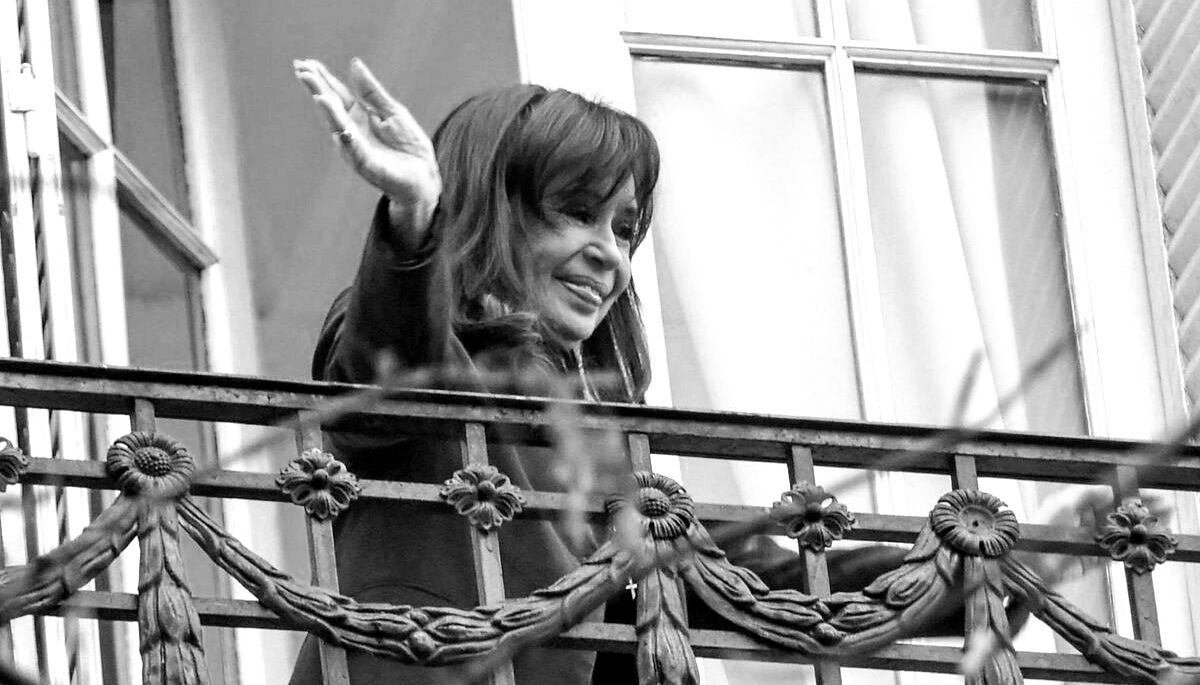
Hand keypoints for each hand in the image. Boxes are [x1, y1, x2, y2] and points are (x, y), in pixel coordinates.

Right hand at [294, 57, 440, 249]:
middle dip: (316, 89)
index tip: (305, 63)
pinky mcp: (366, 164)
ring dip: (327, 111)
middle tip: (301, 70)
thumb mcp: (392, 111)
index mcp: (358, 116)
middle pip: (331, 106)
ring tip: (318, 93)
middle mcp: (351, 131)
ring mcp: (356, 148)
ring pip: (338, 126)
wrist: (424, 177)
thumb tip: (354, 63)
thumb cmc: (408, 146)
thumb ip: (372, 91)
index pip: (336, 94)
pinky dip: (346, 138)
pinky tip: (339, 127)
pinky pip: (354, 149)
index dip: (322, 79)